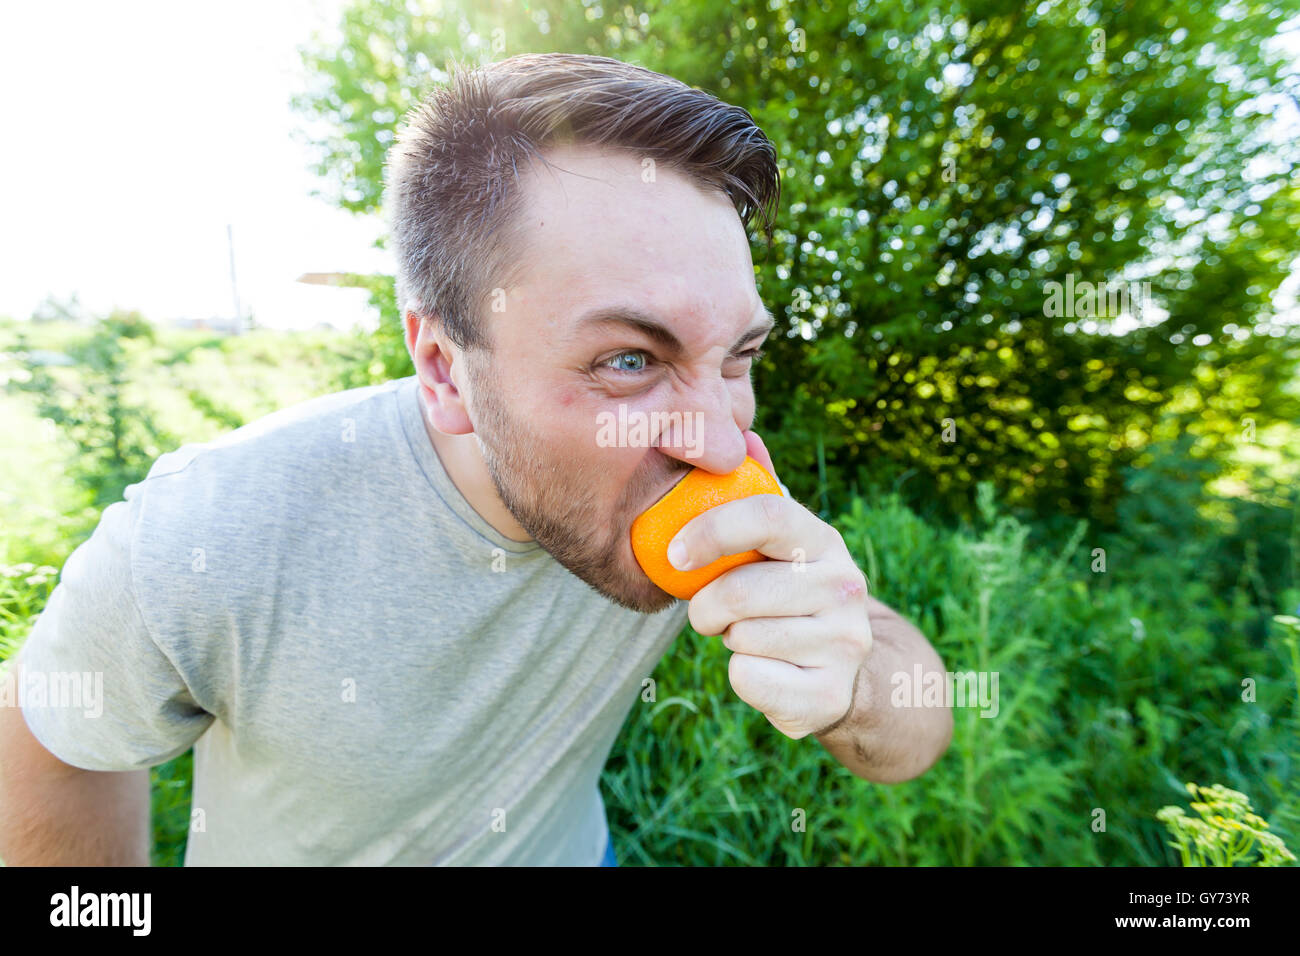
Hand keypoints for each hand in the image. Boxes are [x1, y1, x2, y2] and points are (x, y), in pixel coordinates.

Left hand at [668, 431, 872, 738]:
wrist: (844, 674)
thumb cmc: (788, 599)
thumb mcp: (779, 546)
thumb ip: (757, 494)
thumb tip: (744, 436)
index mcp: (823, 540)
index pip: (767, 514)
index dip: (711, 530)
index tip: (674, 553)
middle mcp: (846, 585)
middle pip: (741, 590)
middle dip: (707, 607)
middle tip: (710, 614)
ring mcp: (845, 640)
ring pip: (743, 638)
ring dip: (731, 641)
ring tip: (752, 637)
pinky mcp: (830, 693)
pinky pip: (750, 681)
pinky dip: (744, 679)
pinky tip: (768, 671)